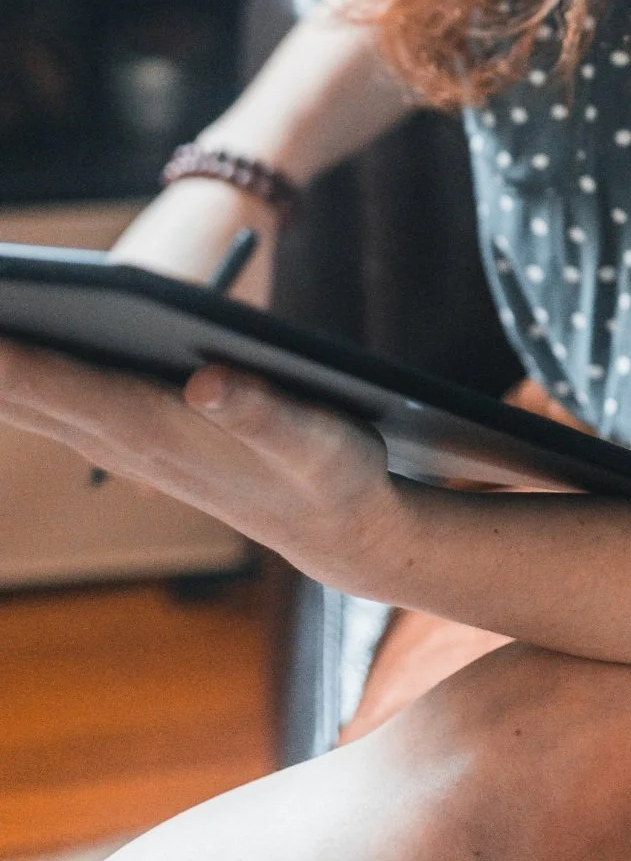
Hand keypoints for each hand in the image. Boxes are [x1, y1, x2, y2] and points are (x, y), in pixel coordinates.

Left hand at [0, 337, 406, 598]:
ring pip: (40, 409)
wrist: (334, 530)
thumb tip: (205, 378)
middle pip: (36, 400)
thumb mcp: (315, 440)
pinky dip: (24, 387)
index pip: (72, 392)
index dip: (19, 364)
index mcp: (164, 434)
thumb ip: (262, 411)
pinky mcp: (139, 443)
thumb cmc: (332, 474)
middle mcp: (131, 445)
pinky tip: (7, 368)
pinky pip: (61, 411)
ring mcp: (129, 448)